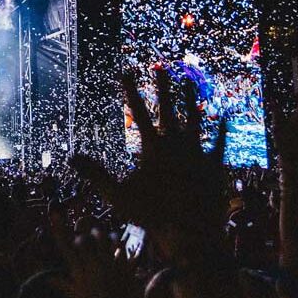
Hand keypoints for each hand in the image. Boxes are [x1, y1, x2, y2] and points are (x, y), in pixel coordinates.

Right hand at [56, 229, 145, 297]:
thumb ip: (63, 285)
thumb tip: (48, 278)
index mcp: (79, 272)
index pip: (66, 247)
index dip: (59, 230)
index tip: (54, 214)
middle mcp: (93, 265)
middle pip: (83, 240)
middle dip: (82, 236)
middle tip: (84, 235)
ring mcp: (109, 264)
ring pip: (103, 239)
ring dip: (99, 234)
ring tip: (100, 235)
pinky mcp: (124, 266)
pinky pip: (120, 247)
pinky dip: (117, 243)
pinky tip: (116, 243)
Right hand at [78, 69, 228, 263]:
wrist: (191, 231)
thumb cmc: (152, 214)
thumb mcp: (117, 195)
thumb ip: (96, 174)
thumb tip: (73, 159)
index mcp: (153, 147)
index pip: (137, 112)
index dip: (131, 90)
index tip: (126, 72)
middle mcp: (176, 143)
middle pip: (168, 108)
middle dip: (163, 86)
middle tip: (160, 66)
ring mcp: (198, 152)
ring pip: (195, 119)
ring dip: (190, 99)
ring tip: (189, 81)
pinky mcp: (215, 164)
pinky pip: (219, 142)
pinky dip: (222, 129)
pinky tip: (225, 116)